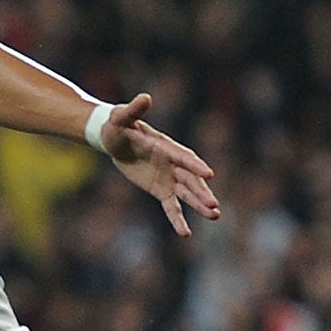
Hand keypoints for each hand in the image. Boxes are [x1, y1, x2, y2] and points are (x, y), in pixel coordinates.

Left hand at [97, 93, 220, 237]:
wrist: (115, 139)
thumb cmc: (118, 125)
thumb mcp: (122, 117)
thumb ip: (133, 109)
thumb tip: (145, 98)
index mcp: (166, 146)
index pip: (183, 157)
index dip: (195, 165)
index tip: (209, 174)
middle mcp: (172, 163)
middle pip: (190, 179)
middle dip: (201, 191)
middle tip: (214, 205)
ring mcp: (168, 178)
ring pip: (187, 193)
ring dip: (199, 204)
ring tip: (215, 216)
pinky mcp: (161, 190)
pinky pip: (171, 206)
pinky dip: (178, 219)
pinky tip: (186, 233)